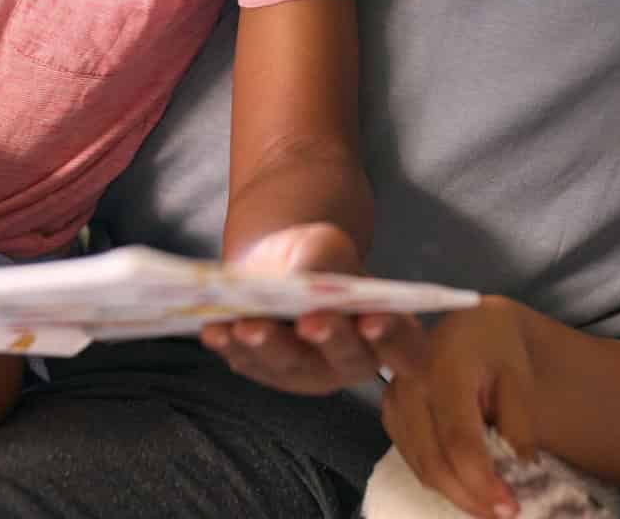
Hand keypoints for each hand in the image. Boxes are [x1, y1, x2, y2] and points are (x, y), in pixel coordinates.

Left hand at [200, 223, 418, 394]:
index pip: (404, 347)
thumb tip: (302, 282)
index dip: (392, 338)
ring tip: (249, 326)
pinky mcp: (268, 373)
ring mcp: (309, 374)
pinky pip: (250, 365)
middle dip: (327, 339)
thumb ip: (325, 263)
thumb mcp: (327, 246)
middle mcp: (353, 362)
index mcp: (388, 331)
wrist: (278, 266)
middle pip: (347, 359)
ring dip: (269, 348)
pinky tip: (215, 330)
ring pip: (292, 367)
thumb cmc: (318, 257)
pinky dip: (231, 347)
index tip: (373, 321)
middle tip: (310, 322)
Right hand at [379, 295, 538, 518]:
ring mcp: (394, 401)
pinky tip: (470, 488)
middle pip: (434, 460)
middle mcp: (410, 383)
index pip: (458, 438)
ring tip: (492, 507)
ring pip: (423, 467)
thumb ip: (520, 423)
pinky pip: (415, 462)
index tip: (510, 507)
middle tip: (504, 515)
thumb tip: (520, 471)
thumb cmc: (499, 350)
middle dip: (470, 497)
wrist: (472, 328)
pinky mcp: (390, 416)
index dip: (482, 480)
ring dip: (458, 495)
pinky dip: (444, 482)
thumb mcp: (520, 378)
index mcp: (445, 364)